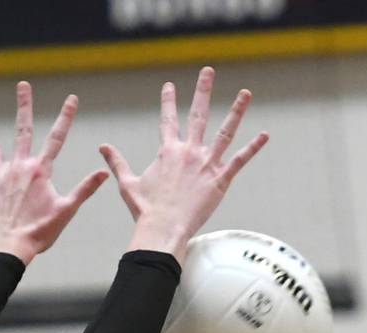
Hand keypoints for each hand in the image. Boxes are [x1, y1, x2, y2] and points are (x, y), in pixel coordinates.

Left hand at [0, 81, 108, 264]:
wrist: (10, 247)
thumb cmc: (40, 232)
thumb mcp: (66, 211)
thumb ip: (84, 189)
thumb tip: (103, 172)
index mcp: (39, 171)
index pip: (56, 139)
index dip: (66, 117)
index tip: (72, 98)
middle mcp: (18, 168)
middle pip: (22, 131)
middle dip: (24, 106)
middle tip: (23, 86)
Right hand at [100, 67, 268, 261]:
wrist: (163, 228)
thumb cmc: (145, 210)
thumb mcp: (127, 183)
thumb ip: (117, 163)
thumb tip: (102, 147)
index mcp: (167, 151)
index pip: (168, 120)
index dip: (168, 101)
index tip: (169, 85)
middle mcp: (188, 151)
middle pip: (197, 114)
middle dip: (202, 90)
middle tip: (208, 71)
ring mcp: (206, 164)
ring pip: (224, 131)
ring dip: (236, 111)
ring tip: (245, 93)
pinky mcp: (219, 180)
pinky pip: (239, 160)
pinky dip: (253, 147)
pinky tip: (265, 135)